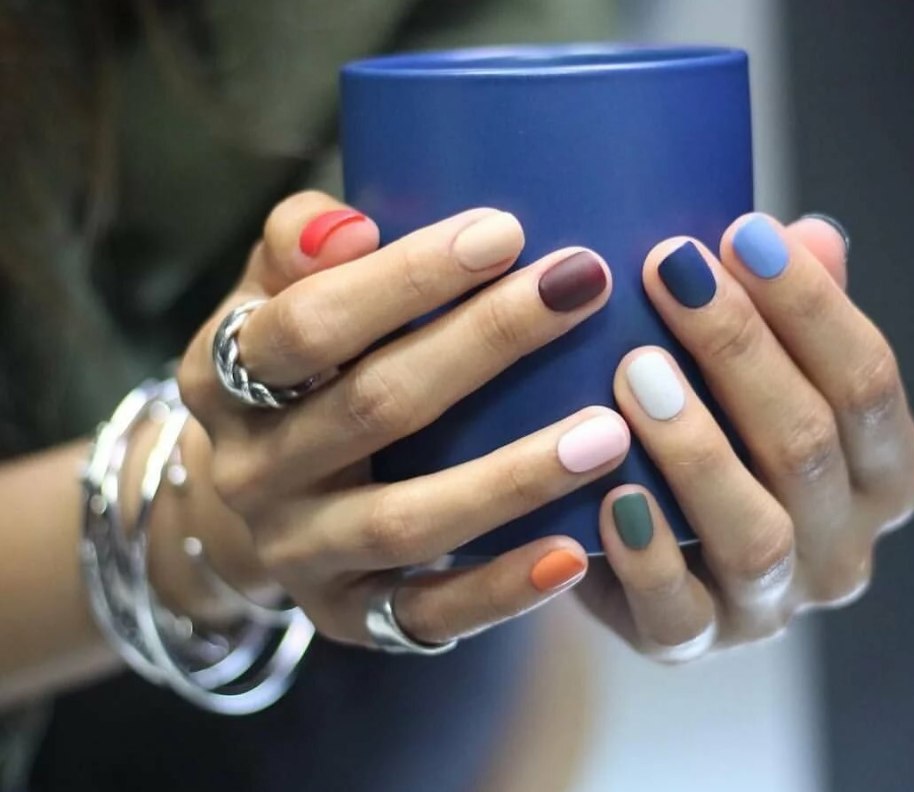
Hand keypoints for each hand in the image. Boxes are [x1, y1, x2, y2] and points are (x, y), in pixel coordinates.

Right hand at [178, 191, 627, 645]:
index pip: (309, 325)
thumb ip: (297, 244)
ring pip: (406, 521)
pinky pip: (425, 613)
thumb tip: (349, 228)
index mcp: (221, 378)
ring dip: (510, 479)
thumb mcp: (269, 299)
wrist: (255, 495)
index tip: (504, 232)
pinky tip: (573, 555)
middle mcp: (250, 472)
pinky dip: (500, 590)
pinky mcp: (347, 614)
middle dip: (484, 343)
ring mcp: (297, 552)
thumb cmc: (292, 371)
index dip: (404, 280)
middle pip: (373, 408)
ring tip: (606, 434)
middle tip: (581, 287)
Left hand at [578, 213, 913, 661]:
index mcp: (875, 472)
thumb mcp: (745, 379)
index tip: (741, 233)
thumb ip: (783, 322)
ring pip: (755, 530)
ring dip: (697, 446)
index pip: (867, 382)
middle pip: (809, 444)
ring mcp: (770, 602)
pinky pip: (676, 608)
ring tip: (635, 370)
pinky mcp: (691, 641)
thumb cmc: (700, 438)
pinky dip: (646, 551)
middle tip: (670, 273)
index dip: (811, 305)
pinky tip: (609, 491)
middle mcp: (841, 544)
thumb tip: (811, 234)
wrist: (632, 545)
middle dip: (741, 351)